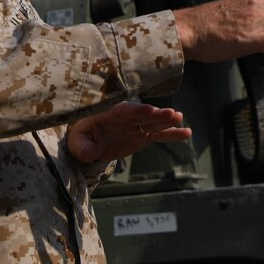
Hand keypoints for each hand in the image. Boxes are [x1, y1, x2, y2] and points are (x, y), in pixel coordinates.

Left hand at [67, 102, 190, 164]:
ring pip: (153, 123)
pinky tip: (187, 133)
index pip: (124, 111)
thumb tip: (87, 153)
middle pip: (143, 115)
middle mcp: (126, 118)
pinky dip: (172, 134)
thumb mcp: (76, 142)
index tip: (149, 110)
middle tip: (172, 113)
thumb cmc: (81, 137)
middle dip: (156, 115)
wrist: (88, 140)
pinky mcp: (143, 136)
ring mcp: (136, 126)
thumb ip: (82, 147)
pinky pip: (159, 135)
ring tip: (180, 118)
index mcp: (109, 114)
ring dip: (166, 121)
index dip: (136, 110)